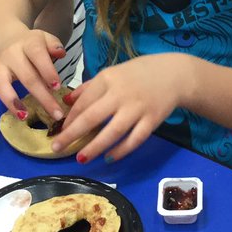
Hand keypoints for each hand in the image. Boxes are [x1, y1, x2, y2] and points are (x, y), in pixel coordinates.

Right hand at [0, 28, 66, 118]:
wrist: (4, 36)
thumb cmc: (30, 44)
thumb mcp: (44, 39)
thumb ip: (53, 45)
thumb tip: (60, 53)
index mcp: (28, 44)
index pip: (38, 55)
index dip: (48, 71)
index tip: (57, 88)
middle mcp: (11, 55)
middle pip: (26, 76)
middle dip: (42, 97)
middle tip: (56, 114)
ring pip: (1, 84)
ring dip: (12, 101)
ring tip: (24, 117)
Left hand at [48, 53, 186, 162]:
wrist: (174, 74)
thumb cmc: (139, 73)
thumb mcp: (113, 73)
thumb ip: (90, 87)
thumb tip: (66, 101)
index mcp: (109, 79)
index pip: (84, 101)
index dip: (70, 118)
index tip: (60, 130)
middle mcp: (121, 94)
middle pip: (92, 117)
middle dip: (72, 134)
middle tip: (57, 147)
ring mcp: (138, 108)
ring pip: (113, 132)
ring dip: (95, 147)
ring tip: (81, 158)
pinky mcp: (152, 120)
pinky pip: (134, 139)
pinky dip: (121, 150)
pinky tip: (109, 158)